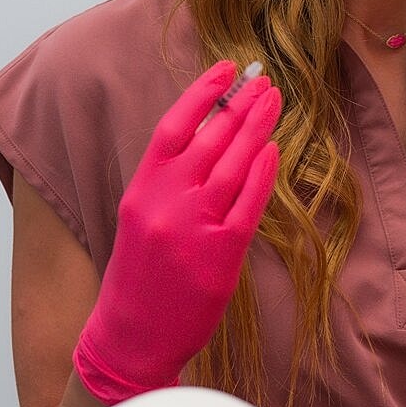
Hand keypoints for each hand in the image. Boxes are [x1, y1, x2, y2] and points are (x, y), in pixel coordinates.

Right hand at [73, 61, 281, 402]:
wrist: (130, 337)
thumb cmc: (139, 275)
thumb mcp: (141, 216)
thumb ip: (168, 179)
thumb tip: (209, 135)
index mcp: (140, 190)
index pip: (173, 127)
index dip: (202, 93)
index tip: (227, 69)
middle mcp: (165, 203)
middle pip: (210, 139)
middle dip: (240, 105)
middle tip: (264, 82)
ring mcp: (194, 228)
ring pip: (233, 165)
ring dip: (256, 129)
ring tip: (274, 103)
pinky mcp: (221, 255)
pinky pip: (248, 204)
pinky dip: (263, 174)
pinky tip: (275, 150)